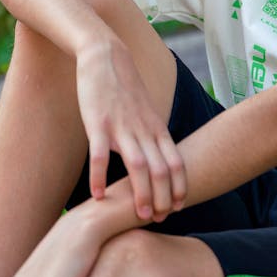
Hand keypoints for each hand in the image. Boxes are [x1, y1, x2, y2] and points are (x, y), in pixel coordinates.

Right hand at [75, 38, 185, 220]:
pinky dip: (99, 178)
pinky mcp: (98, 123)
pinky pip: (100, 155)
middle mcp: (143, 130)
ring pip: (138, 166)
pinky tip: (97, 196)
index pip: (176, 162)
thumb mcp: (146, 112)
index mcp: (156, 128)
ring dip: (141, 193)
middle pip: (161, 169)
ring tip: (140, 216)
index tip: (179, 206)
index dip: (180, 186)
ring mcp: (121, 127)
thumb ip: (151, 134)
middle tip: (160, 219)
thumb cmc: (124, 88)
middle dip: (164, 197)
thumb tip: (157, 157)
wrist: (106, 56)